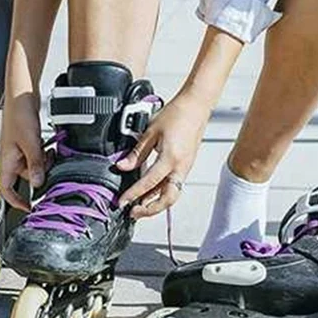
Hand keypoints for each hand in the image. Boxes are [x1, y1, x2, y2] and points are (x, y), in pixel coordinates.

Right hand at [0, 90, 47, 211]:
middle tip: (49, 166)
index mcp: (6, 160)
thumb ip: (35, 163)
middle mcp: (11, 157)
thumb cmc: (18, 114)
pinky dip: (44, 153)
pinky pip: (36, 154)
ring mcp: (18, 149)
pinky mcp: (26, 141)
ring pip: (33, 165)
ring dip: (43, 162)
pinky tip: (49, 145)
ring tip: (49, 151)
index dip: (15, 202)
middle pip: (24, 177)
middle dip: (39, 174)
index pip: (5, 190)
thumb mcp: (30, 142)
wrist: (21, 95)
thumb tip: (38, 183)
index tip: (28, 207)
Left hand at [115, 89, 210, 219]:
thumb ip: (137, 153)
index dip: (134, 194)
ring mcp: (185, 167)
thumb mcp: (151, 132)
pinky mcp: (186, 164)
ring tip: (140, 205)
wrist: (195, 106)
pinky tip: (151, 190)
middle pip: (167, 199)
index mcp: (170, 159)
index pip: (149, 183)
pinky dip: (162, 192)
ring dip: (156, 202)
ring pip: (172, 194)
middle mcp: (181, 167)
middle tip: (133, 212)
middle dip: (150, 210)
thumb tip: (123, 166)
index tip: (123, 202)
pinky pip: (174, 184)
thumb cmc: (177, 114)